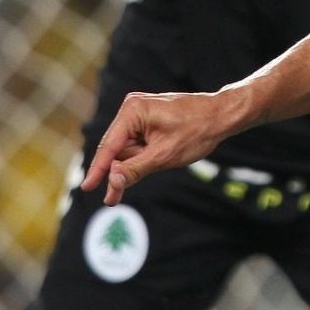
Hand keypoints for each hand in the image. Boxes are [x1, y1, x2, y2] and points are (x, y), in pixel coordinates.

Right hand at [81, 90, 246, 205]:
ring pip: (126, 148)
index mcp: (133, 111)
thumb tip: (112, 180)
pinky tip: (150, 163)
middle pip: (116, 148)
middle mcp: (132, 108)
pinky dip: (139, 157)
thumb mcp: (164, 155)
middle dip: (116, 173)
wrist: (221, 115)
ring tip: (142, 176)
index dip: (97, 169)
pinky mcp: (147, 119)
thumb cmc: (197, 131)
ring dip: (131, 166)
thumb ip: (135, 169)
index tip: (87, 187)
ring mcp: (140, 113)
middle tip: (112, 200)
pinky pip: (136, 143)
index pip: (109, 146)